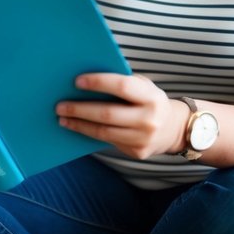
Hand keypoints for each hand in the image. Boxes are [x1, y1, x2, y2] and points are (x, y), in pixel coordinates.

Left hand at [56, 73, 185, 159]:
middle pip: (108, 113)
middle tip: (60, 105)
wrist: (174, 129)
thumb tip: (87, 81)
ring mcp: (143, 138)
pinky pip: (108, 142)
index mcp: (151, 97)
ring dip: (79, 125)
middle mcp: (149, 119)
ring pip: (104, 132)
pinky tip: (77, 127)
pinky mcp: (137, 152)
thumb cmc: (150, 101)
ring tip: (62, 118)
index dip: (99, 83)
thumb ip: (123, 83)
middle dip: (80, 109)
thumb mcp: (144, 87)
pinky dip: (89, 134)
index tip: (77, 81)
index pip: (122, 86)